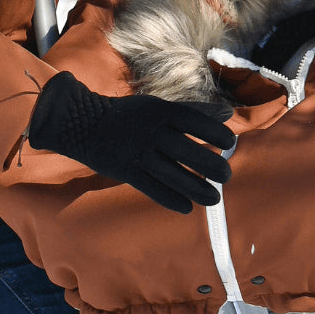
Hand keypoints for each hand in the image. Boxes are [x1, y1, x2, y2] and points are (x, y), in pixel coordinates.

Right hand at [27, 71, 233, 213]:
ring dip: (196, 189)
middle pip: (186, 150)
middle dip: (210, 165)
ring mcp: (137, 152)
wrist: (84, 122)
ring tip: (213, 199)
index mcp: (160, 111)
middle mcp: (150, 130)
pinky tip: (187, 207)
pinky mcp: (126, 171)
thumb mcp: (160, 106)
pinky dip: (171, 199)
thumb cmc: (131, 115)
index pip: (194, 120)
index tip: (230, 143)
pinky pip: (152, 188)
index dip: (214, 132)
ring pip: (172, 174)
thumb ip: (194, 111)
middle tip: (227, 176)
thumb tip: (229, 112)